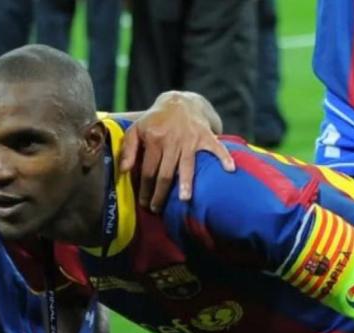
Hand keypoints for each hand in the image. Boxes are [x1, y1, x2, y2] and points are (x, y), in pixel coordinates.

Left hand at [120, 91, 235, 212]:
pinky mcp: (205, 135)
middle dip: (160, 193)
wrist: (178, 102)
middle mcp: (172, 140)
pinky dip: (224, 157)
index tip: (144, 204)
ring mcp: (190, 138)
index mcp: (154, 139)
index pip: (148, 171)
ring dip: (186, 183)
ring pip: (187, 165)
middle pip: (165, 173)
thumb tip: (124, 170)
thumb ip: (128, 150)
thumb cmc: (154, 121)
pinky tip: (229, 170)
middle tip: (157, 209)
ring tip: (184, 199)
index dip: (145, 189)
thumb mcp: (136, 130)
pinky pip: (217, 147)